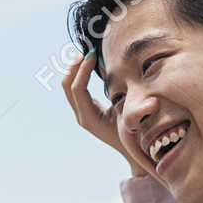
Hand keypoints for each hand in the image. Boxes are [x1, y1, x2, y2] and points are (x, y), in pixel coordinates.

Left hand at [61, 49, 143, 174]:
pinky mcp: (87, 112)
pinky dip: (82, 76)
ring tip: (89, 55)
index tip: (93, 54)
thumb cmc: (135, 132)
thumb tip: (108, 67)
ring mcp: (82, 115)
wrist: (134, 151)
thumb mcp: (128, 110)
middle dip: (75, 66)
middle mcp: (81, 116)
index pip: (78, 88)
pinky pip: (78, 90)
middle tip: (87, 51)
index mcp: (89, 118)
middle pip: (67, 85)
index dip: (83, 69)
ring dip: (77, 70)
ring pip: (69, 87)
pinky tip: (93, 66)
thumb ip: (119, 90)